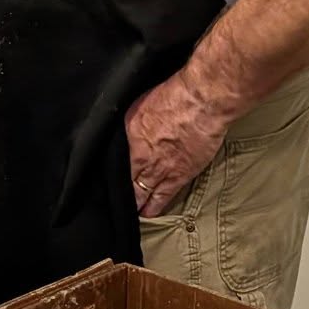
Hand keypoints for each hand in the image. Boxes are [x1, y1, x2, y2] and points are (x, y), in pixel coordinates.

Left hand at [124, 73, 234, 218]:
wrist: (201, 102)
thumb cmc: (176, 94)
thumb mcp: (141, 102)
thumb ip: (133, 121)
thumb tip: (129, 129)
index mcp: (127, 133)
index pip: (112, 161)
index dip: (110, 172)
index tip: (107, 178)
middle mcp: (138, 154)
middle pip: (123, 179)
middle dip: (119, 191)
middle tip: (114, 201)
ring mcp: (158, 168)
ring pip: (140, 192)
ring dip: (135, 203)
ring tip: (130, 212)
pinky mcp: (178, 176)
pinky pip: (162, 197)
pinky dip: (154, 207)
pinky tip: (148, 214)